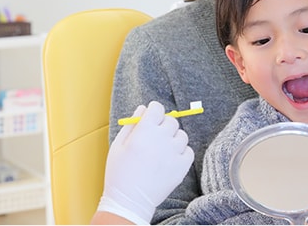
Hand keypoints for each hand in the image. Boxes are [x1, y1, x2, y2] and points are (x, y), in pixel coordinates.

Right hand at [96, 101, 193, 223]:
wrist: (129, 200)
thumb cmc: (120, 172)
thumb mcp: (118, 145)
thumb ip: (132, 124)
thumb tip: (143, 109)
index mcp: (144, 130)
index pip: (157, 108)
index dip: (153, 111)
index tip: (151, 117)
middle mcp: (162, 138)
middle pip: (171, 120)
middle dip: (163, 125)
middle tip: (155, 136)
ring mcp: (174, 152)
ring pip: (181, 135)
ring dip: (173, 138)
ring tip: (162, 150)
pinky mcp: (182, 166)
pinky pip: (189, 151)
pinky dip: (182, 153)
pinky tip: (170, 159)